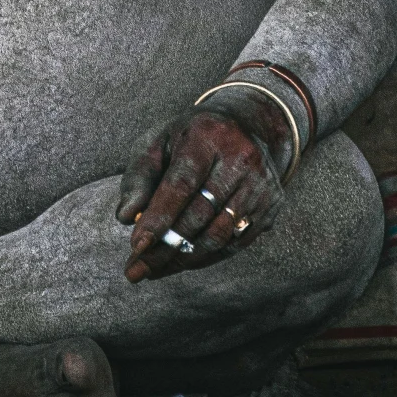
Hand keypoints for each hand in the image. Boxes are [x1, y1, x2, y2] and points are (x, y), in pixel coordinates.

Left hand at [115, 88, 292, 281]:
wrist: (248, 126)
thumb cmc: (191, 138)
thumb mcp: (159, 143)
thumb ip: (138, 177)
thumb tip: (126, 217)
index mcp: (208, 134)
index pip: (182, 183)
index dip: (159, 217)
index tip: (136, 246)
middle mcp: (241, 158)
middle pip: (201, 214)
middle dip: (165, 247)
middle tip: (135, 269)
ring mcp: (261, 184)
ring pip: (220, 234)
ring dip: (183, 259)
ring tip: (153, 270)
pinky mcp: (271, 206)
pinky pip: (236, 243)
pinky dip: (205, 258)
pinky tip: (180, 263)